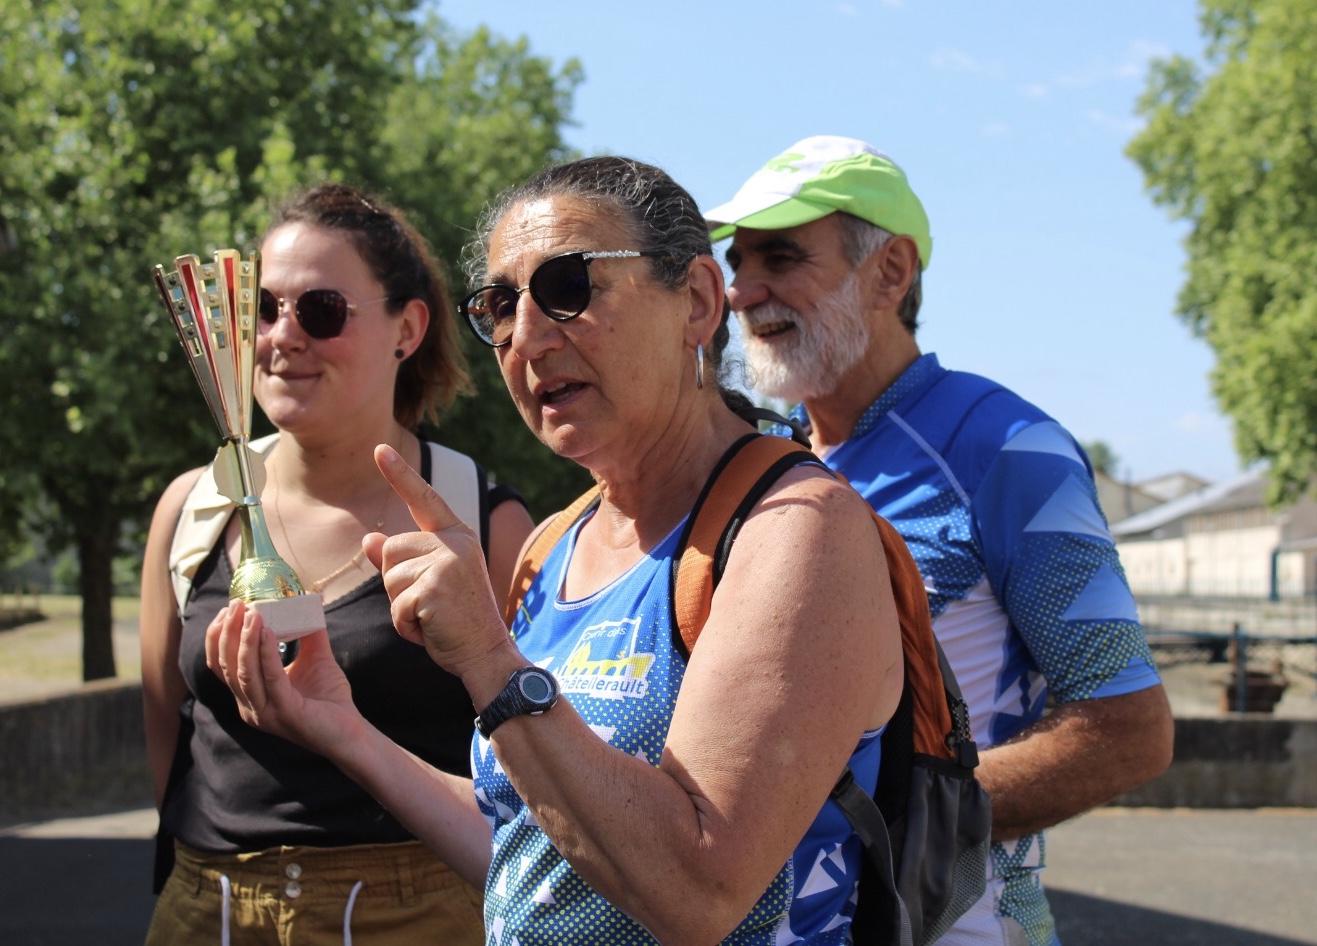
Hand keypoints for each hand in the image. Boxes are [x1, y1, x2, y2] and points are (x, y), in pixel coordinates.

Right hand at [205, 600, 361, 753]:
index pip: (221, 666)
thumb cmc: (330, 699)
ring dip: (244, 641)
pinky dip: (266, 654)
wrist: (351, 732)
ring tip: (251, 614)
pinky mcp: (285, 714)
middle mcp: (250, 707)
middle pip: (226, 668)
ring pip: (243, 674)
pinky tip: (267, 632)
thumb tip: (308, 603)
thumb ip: (309, 633)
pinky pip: (270, 679)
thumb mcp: (315, 659)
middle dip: (227, 633)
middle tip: (235, 605)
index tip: (228, 609)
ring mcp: (265, 713)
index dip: (218, 637)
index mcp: (250, 696)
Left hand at [365, 444, 512, 676]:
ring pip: (389, 578)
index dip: (399, 474)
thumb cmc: (457, 620)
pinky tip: (431, 630)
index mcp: (457, 536)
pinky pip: (395, 605)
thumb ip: (401, 560)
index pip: (423, 499)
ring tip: (431, 618)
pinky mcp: (435, 587)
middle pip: (390, 549)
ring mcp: (447, 563)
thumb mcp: (430, 584)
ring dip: (400, 607)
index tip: (378, 449)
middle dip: (396, 584)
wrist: (487, 654)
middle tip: (430, 605)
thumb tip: (369, 539)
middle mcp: (455, 542)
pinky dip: (405, 626)